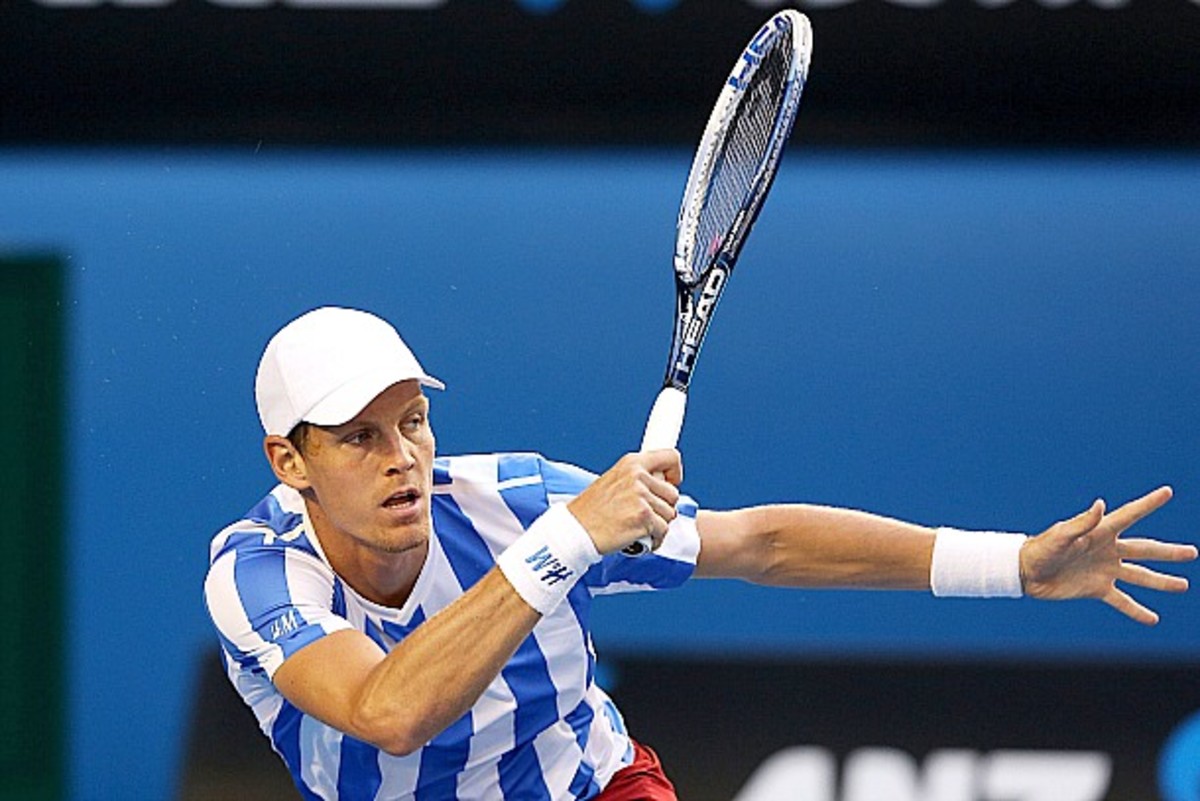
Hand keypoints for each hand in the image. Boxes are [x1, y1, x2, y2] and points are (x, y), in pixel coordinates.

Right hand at [567, 450, 681, 554]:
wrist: (575, 531)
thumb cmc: (591, 511)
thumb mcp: (611, 481)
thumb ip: (636, 479)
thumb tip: (661, 483)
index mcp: (631, 463)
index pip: (670, 457)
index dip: (675, 473)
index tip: (671, 483)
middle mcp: (638, 476)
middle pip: (672, 494)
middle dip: (662, 508)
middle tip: (644, 517)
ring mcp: (641, 497)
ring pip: (669, 514)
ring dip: (657, 525)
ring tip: (638, 528)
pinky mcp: (644, 517)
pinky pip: (663, 530)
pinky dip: (655, 539)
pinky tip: (639, 540)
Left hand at [1020, 486, 1196, 624]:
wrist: (1024, 572)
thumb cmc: (1039, 549)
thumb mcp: (1060, 535)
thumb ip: (1082, 523)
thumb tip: (1101, 504)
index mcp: (1100, 533)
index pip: (1130, 515)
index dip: (1148, 504)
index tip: (1167, 491)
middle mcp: (1107, 550)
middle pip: (1144, 550)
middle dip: (1169, 552)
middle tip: (1193, 552)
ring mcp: (1104, 570)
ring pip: (1139, 576)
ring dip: (1161, 582)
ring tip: (1183, 585)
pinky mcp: (1097, 589)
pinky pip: (1122, 601)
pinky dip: (1136, 610)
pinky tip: (1153, 618)